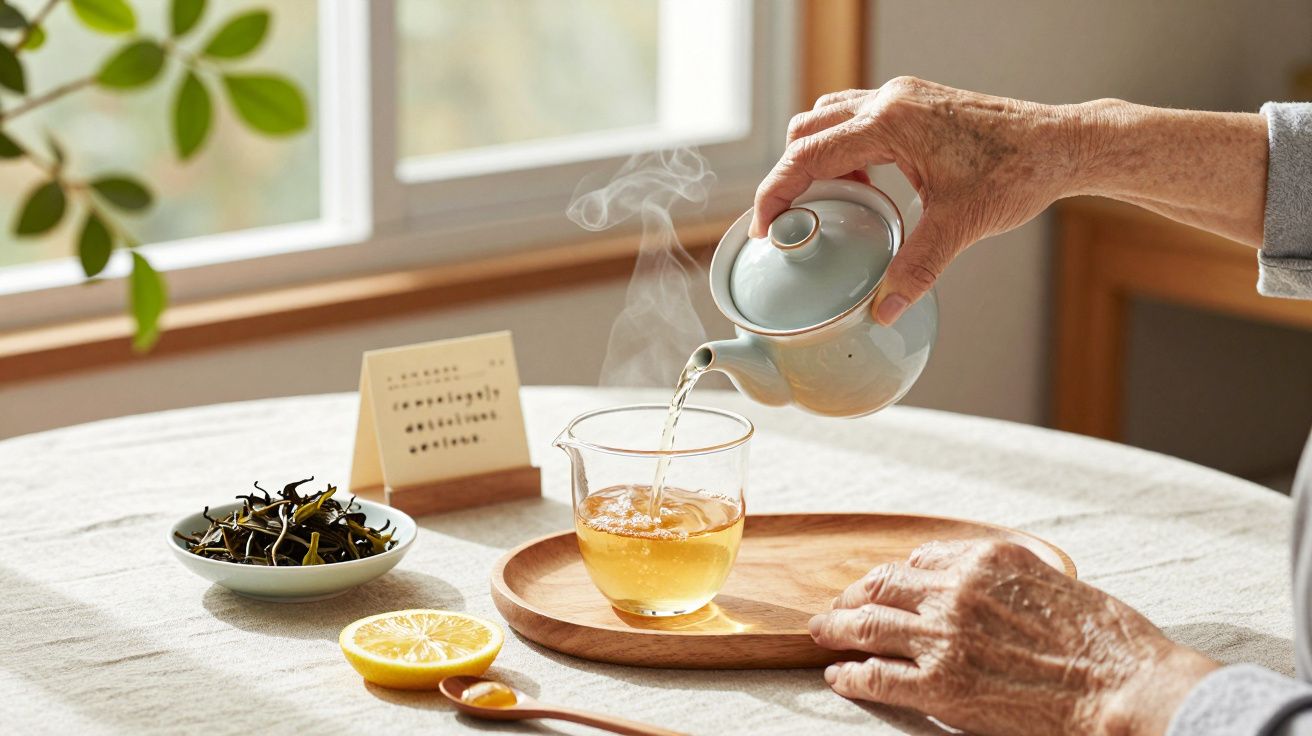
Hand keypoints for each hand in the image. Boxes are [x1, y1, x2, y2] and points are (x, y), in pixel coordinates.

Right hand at [750, 78, 1082, 324]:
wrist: (1060, 143)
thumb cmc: (1018, 171)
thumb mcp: (961, 226)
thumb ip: (917, 268)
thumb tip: (884, 310)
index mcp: (891, 122)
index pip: (809, 154)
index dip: (776, 191)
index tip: (765, 226)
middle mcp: (890, 100)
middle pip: (808, 130)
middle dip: (791, 174)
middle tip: (791, 218)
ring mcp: (902, 98)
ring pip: (830, 119)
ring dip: (818, 158)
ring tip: (829, 203)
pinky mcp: (915, 105)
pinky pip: (858, 120)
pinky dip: (846, 150)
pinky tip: (866, 184)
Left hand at [808, 539, 1218, 735]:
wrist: (1125, 686)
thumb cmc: (1106, 639)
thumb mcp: (1054, 579)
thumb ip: (1004, 574)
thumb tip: (966, 573)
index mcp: (987, 560)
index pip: (920, 560)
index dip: (895, 576)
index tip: (884, 587)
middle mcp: (956, 591)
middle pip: (883, 587)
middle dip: (853, 597)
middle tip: (837, 608)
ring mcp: (944, 638)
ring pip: (868, 626)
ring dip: (837, 629)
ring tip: (821, 633)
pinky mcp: (941, 686)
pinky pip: (878, 677)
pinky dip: (852, 675)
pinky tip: (840, 676)